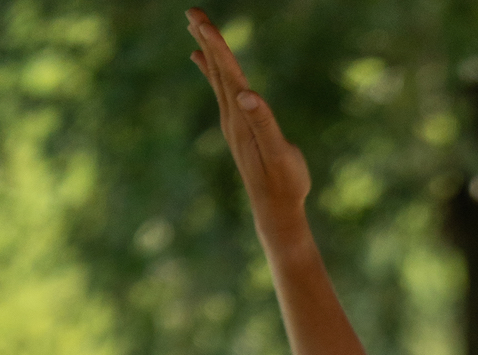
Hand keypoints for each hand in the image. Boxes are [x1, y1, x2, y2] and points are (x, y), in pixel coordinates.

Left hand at [188, 10, 311, 239]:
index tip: (203, 24)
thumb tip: (246, 94)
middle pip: (217, 71)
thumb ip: (263, 123)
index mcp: (242, 119)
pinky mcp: (237, 127)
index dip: (217, 49)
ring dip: (206, 50)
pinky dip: (209, 70)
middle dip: (206, 40)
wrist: (276, 211)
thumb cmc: (285, 183)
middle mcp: (232, 117)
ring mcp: (232, 122)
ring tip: (195, 25)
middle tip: (191, 12)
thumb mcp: (280, 154)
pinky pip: (219, 90)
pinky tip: (199, 58)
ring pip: (216, 77)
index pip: (228, 76)